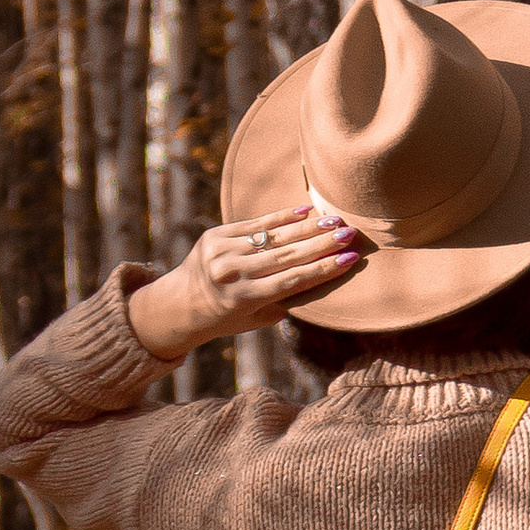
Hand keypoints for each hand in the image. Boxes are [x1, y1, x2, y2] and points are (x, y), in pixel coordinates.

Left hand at [125, 204, 371, 362]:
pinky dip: (281, 217)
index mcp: (245, 299)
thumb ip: (283, 301)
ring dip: (308, 227)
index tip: (350, 259)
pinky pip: (255, 224)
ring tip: (334, 220)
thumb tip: (318, 276)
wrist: (179, 303)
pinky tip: (305, 210)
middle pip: (288, 255)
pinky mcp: (215, 235)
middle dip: (322, 244)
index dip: (324, 269)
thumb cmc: (225, 317)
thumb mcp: (255, 319)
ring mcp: (222, 251)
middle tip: (350, 233)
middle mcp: (232, 273)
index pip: (293, 280)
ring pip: (274, 237)